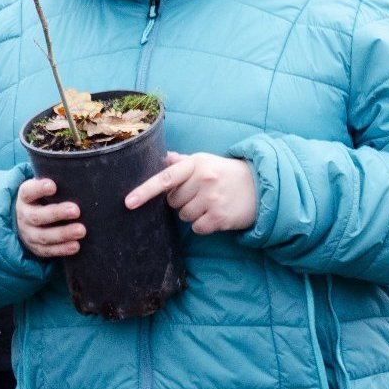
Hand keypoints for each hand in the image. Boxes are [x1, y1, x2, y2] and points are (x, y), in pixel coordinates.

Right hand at [16, 177, 83, 258]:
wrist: (27, 221)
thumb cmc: (44, 198)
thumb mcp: (43, 187)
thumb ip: (57, 179)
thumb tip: (81, 167)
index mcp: (25, 197)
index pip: (28, 191)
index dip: (39, 188)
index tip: (53, 185)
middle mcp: (24, 216)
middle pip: (37, 216)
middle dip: (57, 213)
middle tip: (76, 210)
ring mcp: (29, 234)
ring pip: (44, 236)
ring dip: (63, 234)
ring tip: (81, 230)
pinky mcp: (37, 248)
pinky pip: (48, 251)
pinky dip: (62, 249)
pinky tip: (76, 246)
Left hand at [125, 152, 256, 233]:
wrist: (260, 186)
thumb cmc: (227, 173)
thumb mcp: (206, 161)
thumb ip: (183, 162)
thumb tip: (164, 160)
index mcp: (196, 163)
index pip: (165, 178)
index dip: (145, 191)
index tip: (129, 202)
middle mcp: (203, 180)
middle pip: (173, 201)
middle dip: (182, 200)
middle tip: (200, 194)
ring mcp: (212, 199)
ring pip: (184, 216)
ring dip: (193, 213)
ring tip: (210, 203)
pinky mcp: (220, 217)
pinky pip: (197, 228)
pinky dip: (203, 225)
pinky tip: (215, 214)